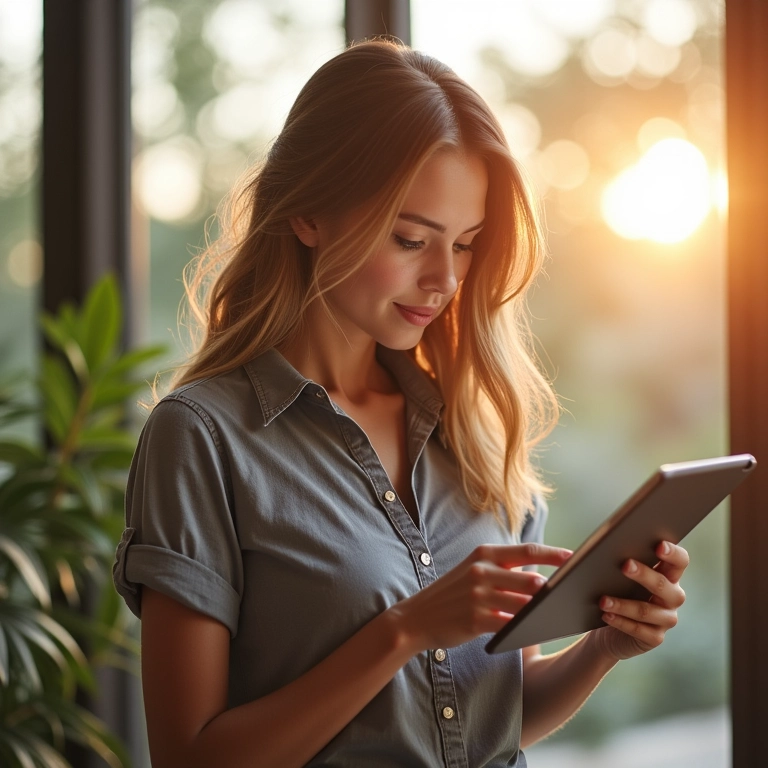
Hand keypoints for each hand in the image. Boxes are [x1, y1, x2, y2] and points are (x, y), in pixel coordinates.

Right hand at [389, 543, 572, 652]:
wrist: (416, 617)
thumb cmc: (452, 595)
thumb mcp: (473, 571)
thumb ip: (503, 570)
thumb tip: (541, 579)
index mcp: (484, 554)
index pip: (527, 551)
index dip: (555, 555)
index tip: (576, 559)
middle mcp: (482, 571)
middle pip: (532, 580)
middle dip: (554, 591)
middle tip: (572, 596)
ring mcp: (478, 596)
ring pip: (524, 605)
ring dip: (542, 613)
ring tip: (558, 616)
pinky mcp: (476, 620)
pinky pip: (511, 625)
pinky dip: (525, 629)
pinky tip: (535, 631)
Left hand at [589, 541, 688, 660]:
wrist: (608, 629)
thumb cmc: (614, 591)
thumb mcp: (610, 574)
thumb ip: (604, 561)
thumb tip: (577, 553)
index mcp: (667, 575)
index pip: (679, 561)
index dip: (673, 553)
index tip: (659, 545)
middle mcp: (672, 597)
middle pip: (664, 584)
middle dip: (644, 574)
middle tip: (625, 565)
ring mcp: (666, 619)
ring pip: (647, 610)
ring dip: (623, 604)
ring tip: (603, 600)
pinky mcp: (655, 637)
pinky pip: (639, 630)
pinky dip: (621, 622)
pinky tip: (606, 615)